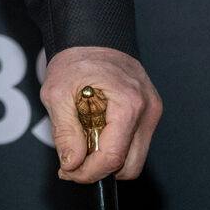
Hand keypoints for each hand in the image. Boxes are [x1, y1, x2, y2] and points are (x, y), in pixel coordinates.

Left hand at [41, 46, 161, 183]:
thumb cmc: (76, 59)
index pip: (113, 158)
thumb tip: (72, 164)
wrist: (93, 37)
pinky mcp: (149, 114)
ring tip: (84, 138)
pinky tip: (96, 129)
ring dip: (107, 157)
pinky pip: (134, 143)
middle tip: (74, 160)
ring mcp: (152, 112)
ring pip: (134, 157)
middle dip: (99, 169)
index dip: (88, 173)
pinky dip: (114, 144)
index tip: (68, 172)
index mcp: (128, 104)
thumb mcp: (57, 93)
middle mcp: (147, 111)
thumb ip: (64, 132)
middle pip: (130, 166)